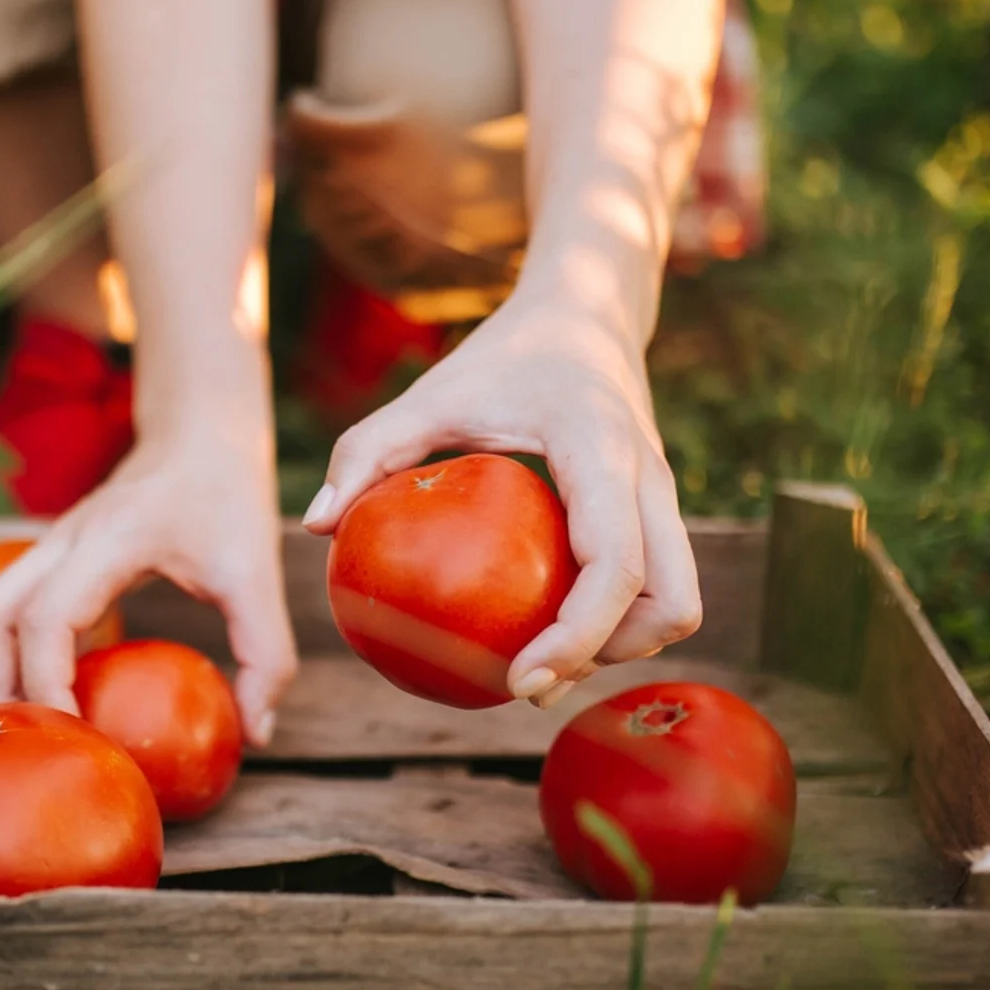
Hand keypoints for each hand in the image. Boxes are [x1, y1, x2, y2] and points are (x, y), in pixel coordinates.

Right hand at [0, 427, 297, 746]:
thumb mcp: (257, 574)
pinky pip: (7, 606)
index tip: (75, 734)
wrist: (202, 433)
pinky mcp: (54, 556)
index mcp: (109, 540)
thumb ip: (264, 654)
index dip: (48, 683)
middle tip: (30, 745)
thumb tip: (256, 734)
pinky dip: (7, 653)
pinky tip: (39, 695)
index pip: (48, 618)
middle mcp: (66, 540)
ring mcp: (52, 545)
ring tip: (24, 727)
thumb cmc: (230, 499)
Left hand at [300, 293, 700, 707]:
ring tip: (537, 659)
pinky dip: (612, 618)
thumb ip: (370, 450)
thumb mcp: (432, 393)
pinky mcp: (656, 509)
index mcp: (603, 453)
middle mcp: (651, 481)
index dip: (578, 637)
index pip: (616, 565)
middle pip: (672, 603)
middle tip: (530, 680)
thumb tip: (314, 527)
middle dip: (609, 657)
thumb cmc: (502, 355)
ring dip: (617, 644)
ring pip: (674, 602)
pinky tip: (542, 625)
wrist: (587, 309)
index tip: (520, 678)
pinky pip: (652, 583)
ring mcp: (663, 498)